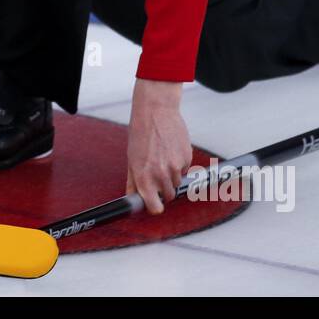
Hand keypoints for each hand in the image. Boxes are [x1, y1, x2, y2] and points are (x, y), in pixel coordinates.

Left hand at [125, 78, 196, 214]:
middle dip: (163, 190)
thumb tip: (131, 198)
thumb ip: (133, 181)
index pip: (155, 207)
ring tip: (162, 158)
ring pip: (177, 182)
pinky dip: (179, 164)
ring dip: (171, 176)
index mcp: (144, 177)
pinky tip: (170, 150)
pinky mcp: (187, 158)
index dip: (154, 207)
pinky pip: (184, 169)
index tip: (154, 204)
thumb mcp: (131, 158)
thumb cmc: (141, 133)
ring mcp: (176, 167)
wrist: (156, 111)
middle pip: (169, 196)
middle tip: (156, 174)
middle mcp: (161, 174)